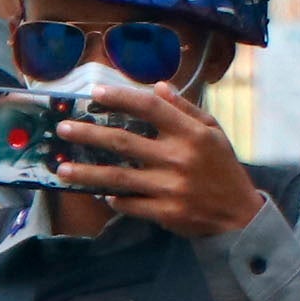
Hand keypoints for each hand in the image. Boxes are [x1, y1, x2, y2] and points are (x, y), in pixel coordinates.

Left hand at [54, 76, 266, 239]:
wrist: (238, 213)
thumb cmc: (222, 167)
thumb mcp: (212, 132)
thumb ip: (184, 109)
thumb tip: (157, 87)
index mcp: (192, 134)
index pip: (151, 108)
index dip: (121, 98)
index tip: (95, 92)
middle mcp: (179, 158)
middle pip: (123, 142)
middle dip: (88, 135)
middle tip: (62, 129)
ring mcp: (170, 187)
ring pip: (117, 177)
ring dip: (85, 173)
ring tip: (61, 169)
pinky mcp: (165, 212)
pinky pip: (128, 203)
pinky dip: (111, 198)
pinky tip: (98, 193)